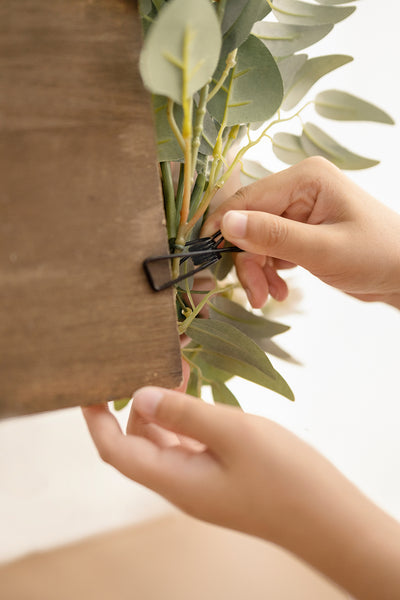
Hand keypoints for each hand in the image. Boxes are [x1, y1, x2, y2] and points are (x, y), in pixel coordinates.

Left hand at [82, 387, 399, 599]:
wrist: (328, 519)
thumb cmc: (285, 478)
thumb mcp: (234, 434)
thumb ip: (184, 413)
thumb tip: (139, 396)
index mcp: (175, 480)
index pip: (116, 450)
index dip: (96, 421)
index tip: (88, 389)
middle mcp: (181, 483)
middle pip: (139, 443)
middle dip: (138, 403)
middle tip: (154, 363)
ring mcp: (201, 481)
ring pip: (165, 440)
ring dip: (166, 407)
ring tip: (181, 371)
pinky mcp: (220, 475)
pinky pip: (190, 443)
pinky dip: (187, 417)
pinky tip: (200, 394)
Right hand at [203, 157, 399, 308]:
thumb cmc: (376, 256)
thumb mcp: (322, 249)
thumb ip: (273, 236)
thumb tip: (226, 224)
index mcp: (305, 179)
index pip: (248, 199)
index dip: (223, 228)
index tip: (204, 257)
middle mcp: (298, 189)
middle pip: (249, 223)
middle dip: (247, 261)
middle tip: (254, 295)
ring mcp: (299, 210)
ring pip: (257, 240)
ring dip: (258, 270)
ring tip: (269, 297)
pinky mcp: (301, 230)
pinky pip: (271, 249)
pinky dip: (270, 271)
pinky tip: (280, 290)